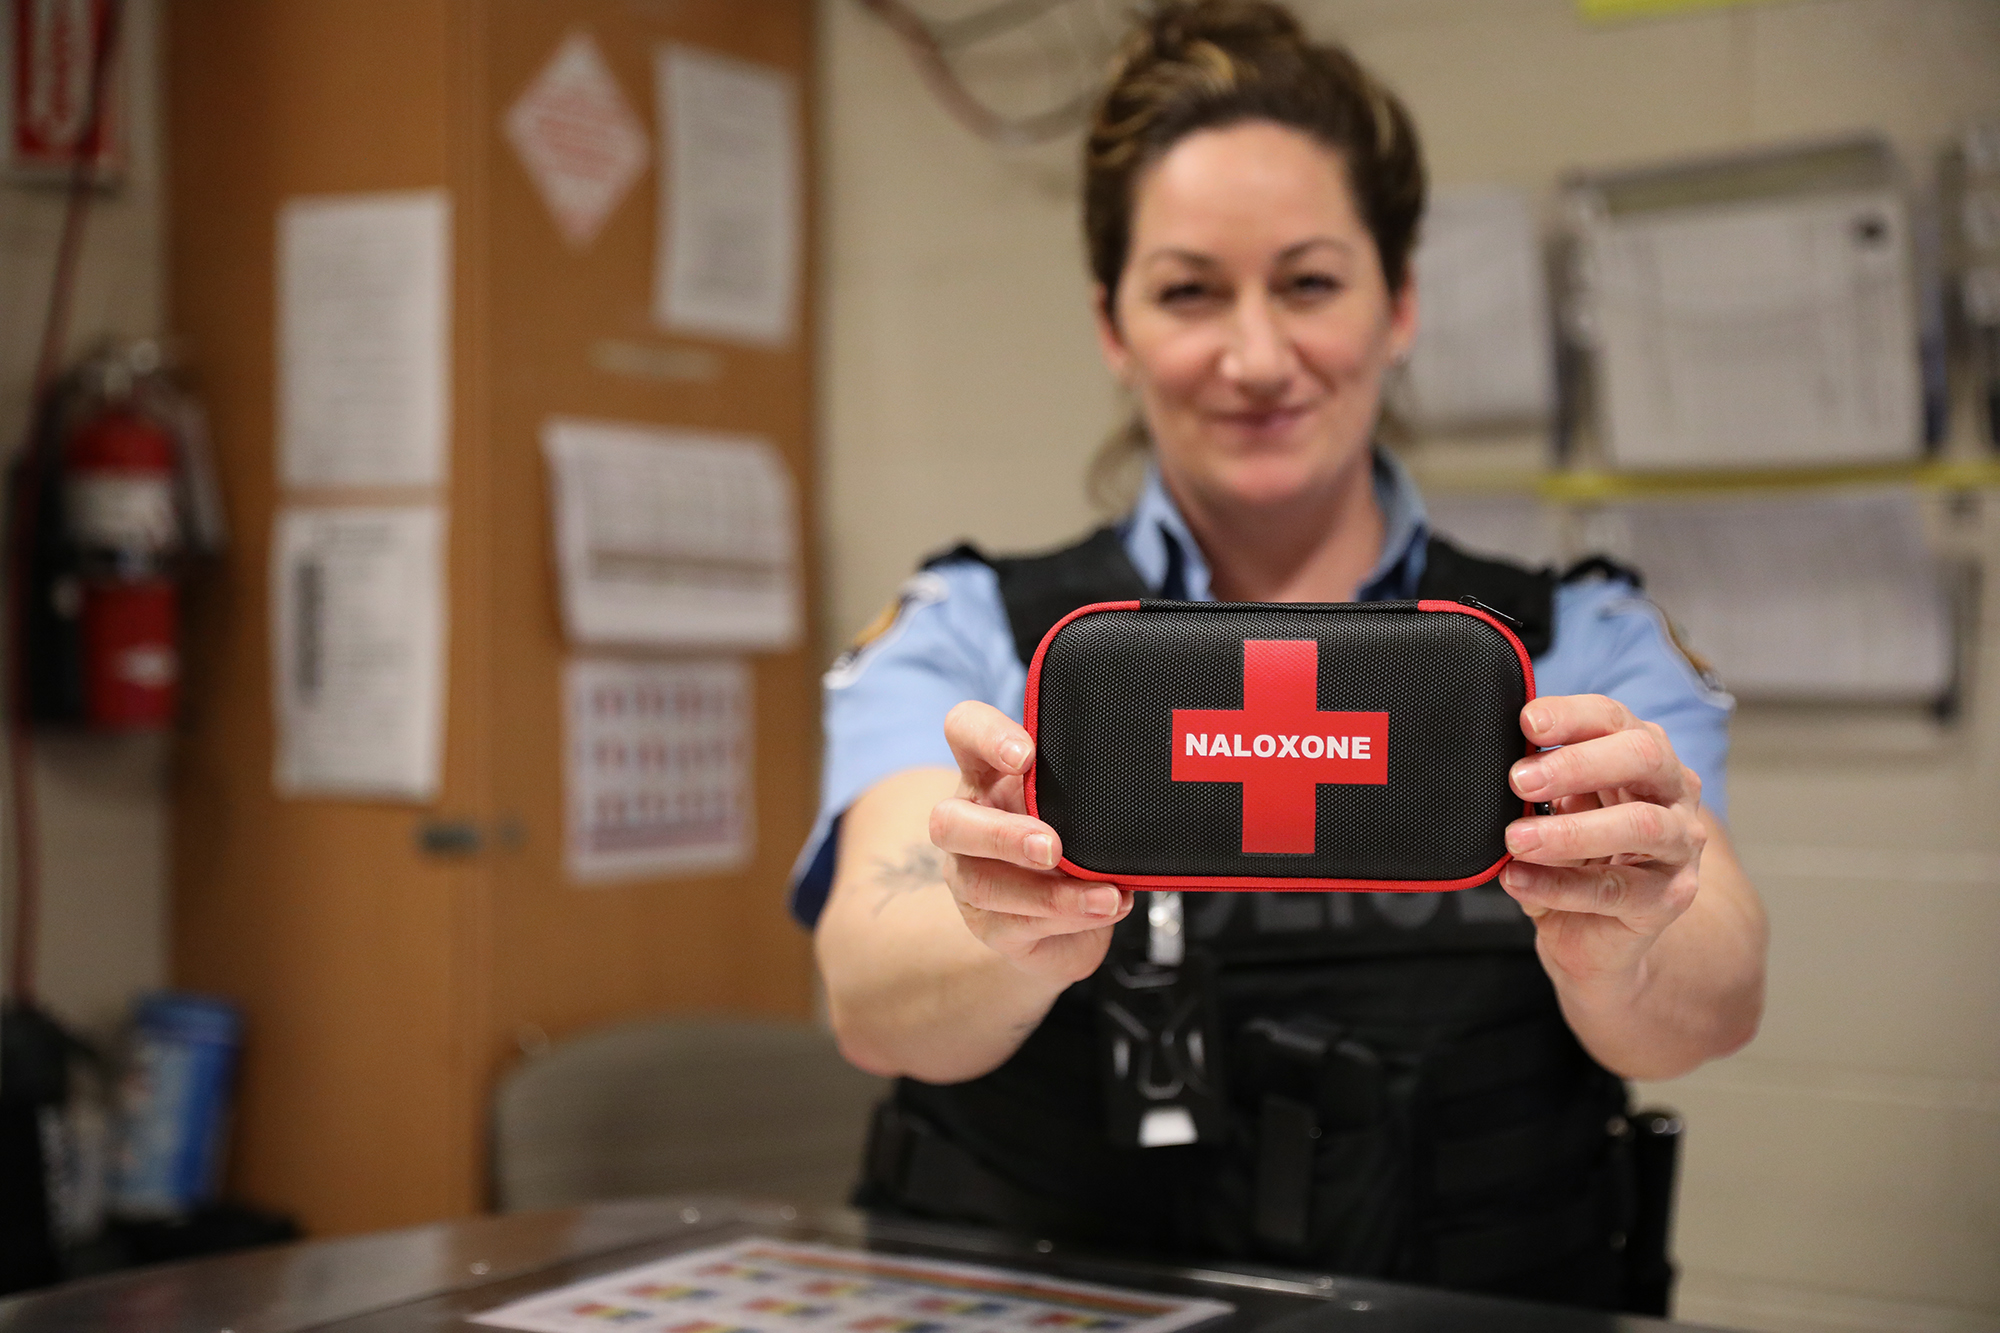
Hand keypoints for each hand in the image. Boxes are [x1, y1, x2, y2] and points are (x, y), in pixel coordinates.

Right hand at [929, 701, 1133, 985]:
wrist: (1067, 917)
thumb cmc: (1074, 839)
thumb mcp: (1079, 803)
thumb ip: (1089, 789)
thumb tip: (1137, 789)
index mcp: (987, 773)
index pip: (963, 730)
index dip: (985, 736)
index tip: (1025, 755)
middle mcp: (966, 823)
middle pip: (947, 822)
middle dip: (1002, 835)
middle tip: (1052, 847)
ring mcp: (969, 876)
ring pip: (980, 884)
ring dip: (1049, 894)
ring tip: (1105, 896)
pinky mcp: (988, 925)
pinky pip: (1017, 925)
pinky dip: (1069, 917)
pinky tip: (1105, 909)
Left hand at [1499, 695, 1706, 993]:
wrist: (1593, 932)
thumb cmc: (1573, 854)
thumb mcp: (1554, 809)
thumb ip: (1539, 784)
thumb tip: (1502, 764)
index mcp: (1641, 754)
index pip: (1612, 719)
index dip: (1571, 715)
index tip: (1526, 722)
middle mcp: (1672, 791)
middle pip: (1642, 756)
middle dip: (1576, 764)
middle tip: (1520, 780)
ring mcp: (1679, 844)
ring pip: (1640, 824)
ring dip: (1570, 830)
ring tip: (1517, 840)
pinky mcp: (1671, 897)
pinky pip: (1615, 889)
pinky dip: (1559, 885)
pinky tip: (1518, 881)